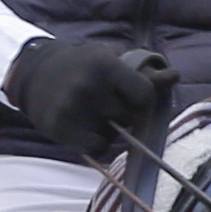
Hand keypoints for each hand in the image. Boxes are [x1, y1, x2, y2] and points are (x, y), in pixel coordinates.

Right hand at [6, 33, 176, 163]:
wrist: (35, 72)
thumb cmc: (83, 66)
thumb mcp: (112, 62)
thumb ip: (145, 76)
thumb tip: (176, 76)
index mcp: (105, 65)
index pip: (145, 96)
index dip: (141, 100)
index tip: (128, 95)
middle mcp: (88, 86)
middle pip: (128, 118)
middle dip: (122, 114)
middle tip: (102, 101)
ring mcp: (71, 108)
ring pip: (113, 136)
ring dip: (107, 129)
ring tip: (89, 112)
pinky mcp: (59, 127)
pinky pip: (96, 148)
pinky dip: (95, 143)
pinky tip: (82, 127)